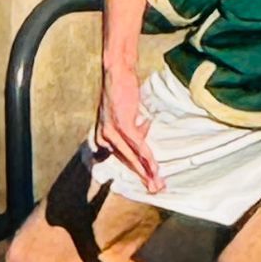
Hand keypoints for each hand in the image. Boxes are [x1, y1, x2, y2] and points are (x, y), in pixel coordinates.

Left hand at [93, 58, 162, 194]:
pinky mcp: (122, 125)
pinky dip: (147, 157)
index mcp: (102, 136)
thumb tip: (145, 129)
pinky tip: (155, 167)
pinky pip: (137, 146)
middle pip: (126, 162)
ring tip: (158, 183)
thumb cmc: (122, 89)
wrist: (117, 71)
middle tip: (155, 189)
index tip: (149, 180)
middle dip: (143, 177)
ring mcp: (112, 132)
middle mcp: (104, 137)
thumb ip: (133, 126)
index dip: (137, 169)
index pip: (122, 158)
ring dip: (147, 171)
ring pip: (132, 157)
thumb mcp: (126, 113)